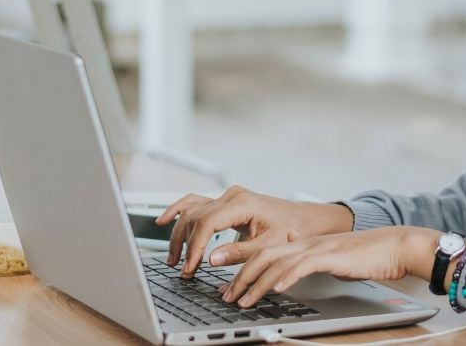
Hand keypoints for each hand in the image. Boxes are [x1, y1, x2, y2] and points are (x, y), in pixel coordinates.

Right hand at [155, 186, 353, 276]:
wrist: (303, 220)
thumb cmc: (291, 230)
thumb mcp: (268, 245)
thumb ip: (239, 253)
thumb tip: (211, 259)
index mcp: (242, 203)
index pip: (206, 223)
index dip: (195, 248)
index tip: (190, 268)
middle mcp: (231, 196)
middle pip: (195, 218)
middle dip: (185, 246)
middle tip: (183, 270)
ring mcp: (227, 196)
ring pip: (192, 212)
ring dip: (179, 234)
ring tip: (174, 259)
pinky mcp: (225, 201)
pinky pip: (195, 203)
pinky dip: (178, 211)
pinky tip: (162, 221)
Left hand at [218, 226, 440, 307]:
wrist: (395, 246)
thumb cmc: (366, 256)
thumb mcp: (329, 262)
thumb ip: (309, 267)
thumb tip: (290, 279)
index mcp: (302, 242)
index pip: (264, 252)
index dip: (242, 267)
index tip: (228, 286)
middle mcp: (305, 242)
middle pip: (262, 255)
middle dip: (240, 276)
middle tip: (225, 296)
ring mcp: (317, 247)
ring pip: (277, 261)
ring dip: (256, 283)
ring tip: (242, 300)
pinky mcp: (331, 256)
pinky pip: (303, 265)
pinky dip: (287, 277)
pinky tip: (277, 289)